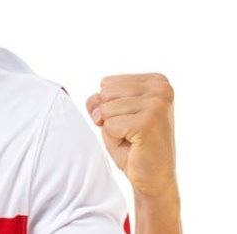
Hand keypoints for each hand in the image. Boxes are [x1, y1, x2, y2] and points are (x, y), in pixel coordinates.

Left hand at [86, 73, 177, 197]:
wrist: (152, 177)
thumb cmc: (132, 144)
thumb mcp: (111, 113)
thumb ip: (99, 99)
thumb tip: (96, 103)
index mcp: (156, 81)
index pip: (106, 83)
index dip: (108, 105)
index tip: (129, 120)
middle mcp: (161, 88)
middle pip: (105, 92)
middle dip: (109, 116)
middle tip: (129, 131)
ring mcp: (157, 104)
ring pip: (106, 108)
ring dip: (112, 127)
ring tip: (132, 137)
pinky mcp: (149, 122)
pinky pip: (109, 125)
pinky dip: (115, 138)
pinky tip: (134, 145)